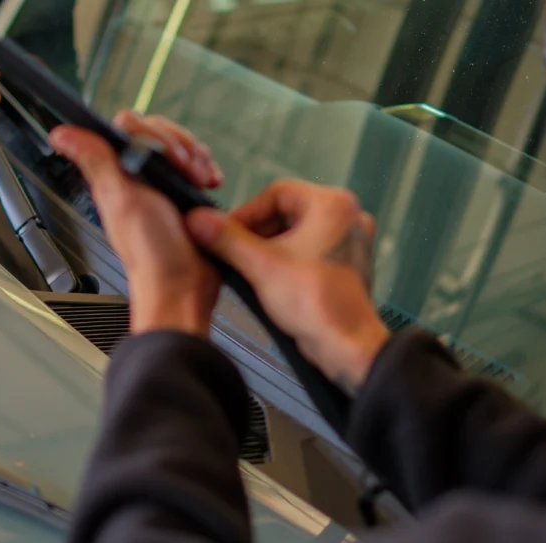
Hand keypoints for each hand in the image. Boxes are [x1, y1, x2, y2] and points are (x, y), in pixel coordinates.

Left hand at [49, 111, 223, 335]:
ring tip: (200, 181)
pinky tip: (209, 183)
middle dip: (182, 146)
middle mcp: (139, 177)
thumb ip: (97, 162)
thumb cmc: (152, 253)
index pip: (133, 127)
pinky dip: (208, 169)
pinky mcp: (187, 194)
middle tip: (186, 172)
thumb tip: (61, 135)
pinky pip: (199, 166)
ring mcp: (164, 185)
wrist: (184, 285)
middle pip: (161, 132)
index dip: (154, 133)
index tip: (167, 155)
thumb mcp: (122, 201)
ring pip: (183, 147)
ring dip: (198, 158)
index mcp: (118, 174)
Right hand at [186, 180, 389, 389]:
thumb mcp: (262, 266)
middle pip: (285, 212)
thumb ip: (226, 239)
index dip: (245, 212)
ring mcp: (347, 242)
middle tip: (231, 250)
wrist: (347, 348)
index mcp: (334, 205)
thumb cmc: (318, 304)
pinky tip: (265, 278)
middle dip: (255, 232)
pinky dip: (283, 260)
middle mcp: (346, 217)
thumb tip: (198, 220)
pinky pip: (305, 250)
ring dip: (266, 247)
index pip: (277, 193)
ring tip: (245, 267)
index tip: (224, 231)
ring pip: (294, 232)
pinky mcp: (343, 264)